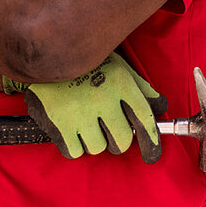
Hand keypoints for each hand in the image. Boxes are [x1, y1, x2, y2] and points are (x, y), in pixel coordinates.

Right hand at [17, 52, 166, 162]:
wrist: (44, 53)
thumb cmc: (86, 62)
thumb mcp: (117, 66)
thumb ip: (140, 86)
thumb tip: (160, 106)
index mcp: (119, 81)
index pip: (144, 117)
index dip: (151, 139)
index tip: (151, 153)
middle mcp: (102, 97)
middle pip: (121, 140)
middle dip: (118, 141)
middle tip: (110, 131)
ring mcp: (79, 112)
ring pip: (98, 147)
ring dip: (94, 141)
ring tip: (86, 123)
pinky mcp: (58, 123)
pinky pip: (75, 151)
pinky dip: (75, 145)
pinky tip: (72, 128)